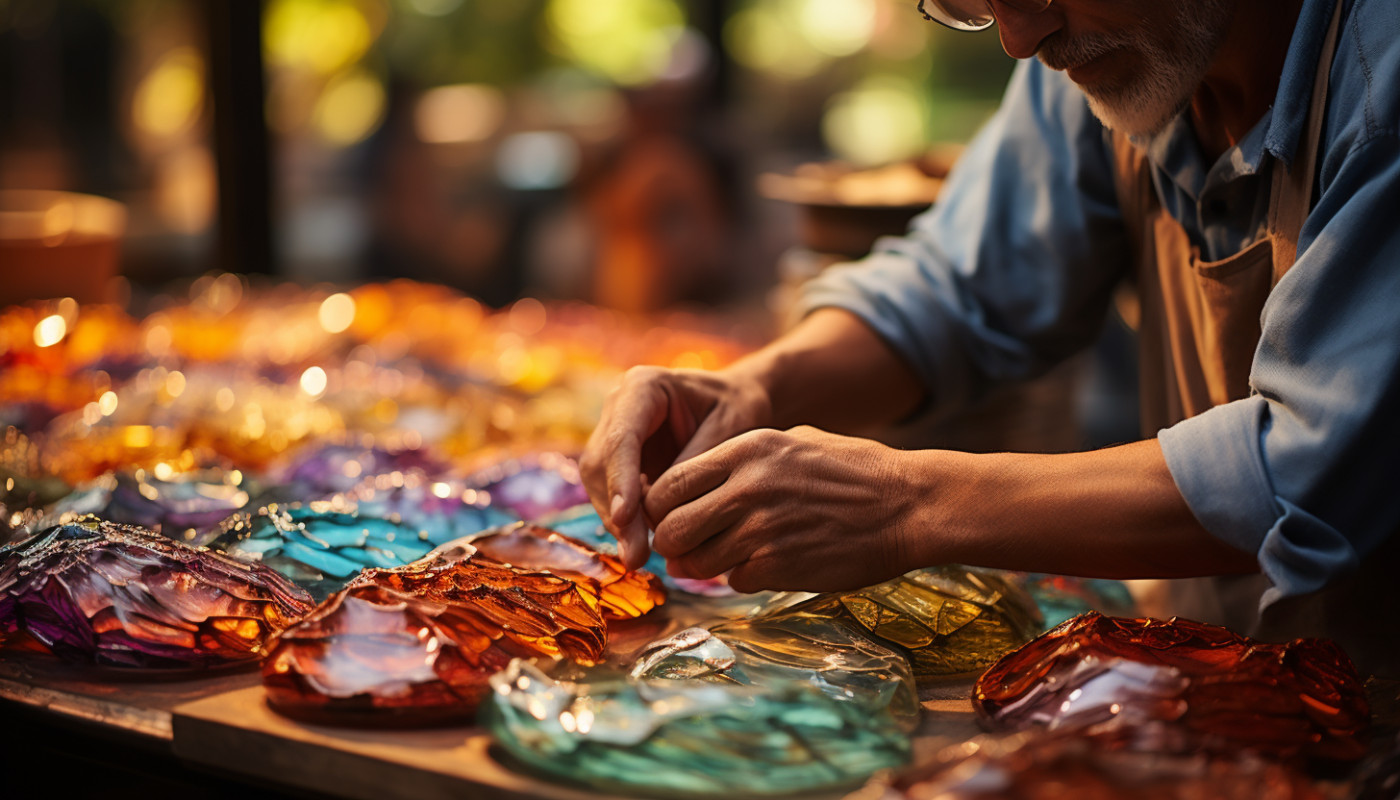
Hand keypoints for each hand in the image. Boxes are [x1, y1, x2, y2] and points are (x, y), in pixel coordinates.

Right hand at [580, 365, 772, 568]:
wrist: (737, 403)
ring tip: (638, 557)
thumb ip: (695, 462)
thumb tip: (662, 507)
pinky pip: (611, 493)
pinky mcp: (618, 460)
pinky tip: (639, 548)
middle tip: (636, 554)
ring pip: (598, 483)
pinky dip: (624, 521)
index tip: (625, 517)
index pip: (621, 437)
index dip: (620, 479)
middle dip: (615, 510)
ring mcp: (614, 433)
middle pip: (601, 462)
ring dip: (616, 522)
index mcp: (643, 386)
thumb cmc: (738, 408)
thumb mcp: (729, 428)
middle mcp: (619, 407)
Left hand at [642, 425, 915, 592]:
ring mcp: (762, 530)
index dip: (660, 507)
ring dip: (701, 567)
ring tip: (720, 559)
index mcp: (746, 451)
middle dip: (671, 543)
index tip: (670, 516)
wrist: (909, 505)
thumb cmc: (853, 471)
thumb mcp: (794, 441)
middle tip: (684, 548)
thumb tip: (698, 488)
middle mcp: (746, 489)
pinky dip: (741, 578)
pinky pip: (735, 581)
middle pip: (671, 528)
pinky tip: (763, 565)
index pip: (669, 484)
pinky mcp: (780, 566)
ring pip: (697, 562)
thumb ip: (741, 462)